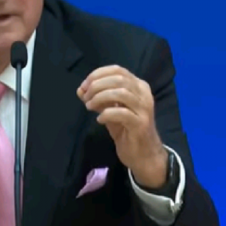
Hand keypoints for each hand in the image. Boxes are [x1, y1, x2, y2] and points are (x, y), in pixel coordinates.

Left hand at [77, 65, 167, 187]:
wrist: (143, 155)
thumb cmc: (127, 130)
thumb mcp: (110, 111)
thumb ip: (97, 99)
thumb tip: (80, 90)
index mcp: (138, 86)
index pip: (117, 70)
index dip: (98, 75)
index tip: (84, 86)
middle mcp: (144, 94)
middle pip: (118, 79)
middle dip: (97, 85)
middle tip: (86, 97)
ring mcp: (144, 109)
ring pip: (121, 93)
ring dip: (100, 97)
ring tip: (90, 107)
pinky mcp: (140, 124)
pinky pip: (121, 113)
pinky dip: (106, 113)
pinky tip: (100, 119)